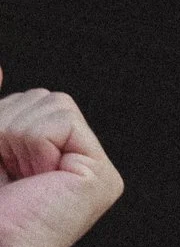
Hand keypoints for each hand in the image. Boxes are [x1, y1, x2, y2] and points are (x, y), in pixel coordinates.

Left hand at [0, 73, 123, 246]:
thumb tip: (0, 68)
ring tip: (21, 176)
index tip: (4, 165)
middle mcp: (84, 158)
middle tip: (10, 171)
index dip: (5, 119)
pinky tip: (36, 177)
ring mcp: (98, 168)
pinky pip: (60, 121)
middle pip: (45, 97)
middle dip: (11, 124)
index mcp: (58, 152)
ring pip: (52, 103)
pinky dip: (33, 143)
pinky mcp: (102, 177)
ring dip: (18, 135)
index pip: (34, 99)